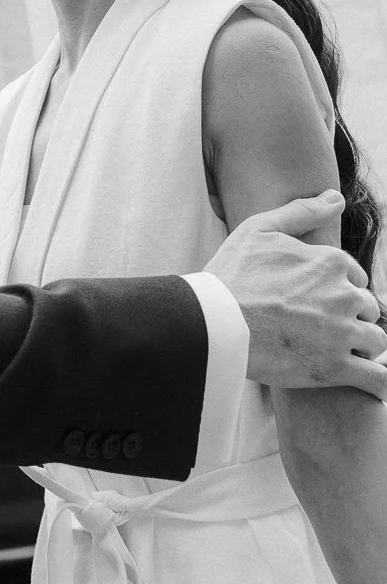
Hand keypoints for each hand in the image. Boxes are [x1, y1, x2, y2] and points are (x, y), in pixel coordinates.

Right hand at [205, 190, 386, 395]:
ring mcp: (342, 333)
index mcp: (331, 262)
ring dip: (363, 347)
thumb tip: (335, 198)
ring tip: (340, 355)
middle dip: (353, 317)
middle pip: (369, 309)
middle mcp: (343, 295)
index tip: (320, 302)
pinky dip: (380, 383)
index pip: (356, 278)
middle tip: (325, 329)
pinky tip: (373, 385)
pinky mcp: (336, 368)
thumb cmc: (231, 275)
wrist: (213, 323)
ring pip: (376, 341)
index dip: (340, 289)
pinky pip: (378, 379)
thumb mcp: (260, 229)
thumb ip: (301, 212)